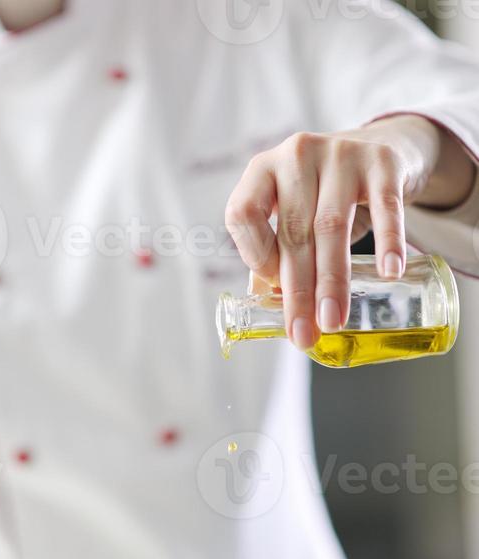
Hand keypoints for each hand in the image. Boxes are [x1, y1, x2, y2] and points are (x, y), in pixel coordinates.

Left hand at [225, 116, 475, 349]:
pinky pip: (385, 206)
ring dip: (332, 279)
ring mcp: (340, 153)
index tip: (274, 289)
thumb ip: (277, 256)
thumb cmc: (323, 195)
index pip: (243, 214)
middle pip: (293, 232)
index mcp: (261, 170)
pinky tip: (389, 272)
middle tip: (304, 333)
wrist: (380, 150)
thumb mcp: (293, 215)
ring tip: (333, 319)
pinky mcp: (382, 160)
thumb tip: (273, 311)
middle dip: (298, 290)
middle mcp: (296, 155)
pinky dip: (388, 241)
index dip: (255, 255)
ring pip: (332, 225)